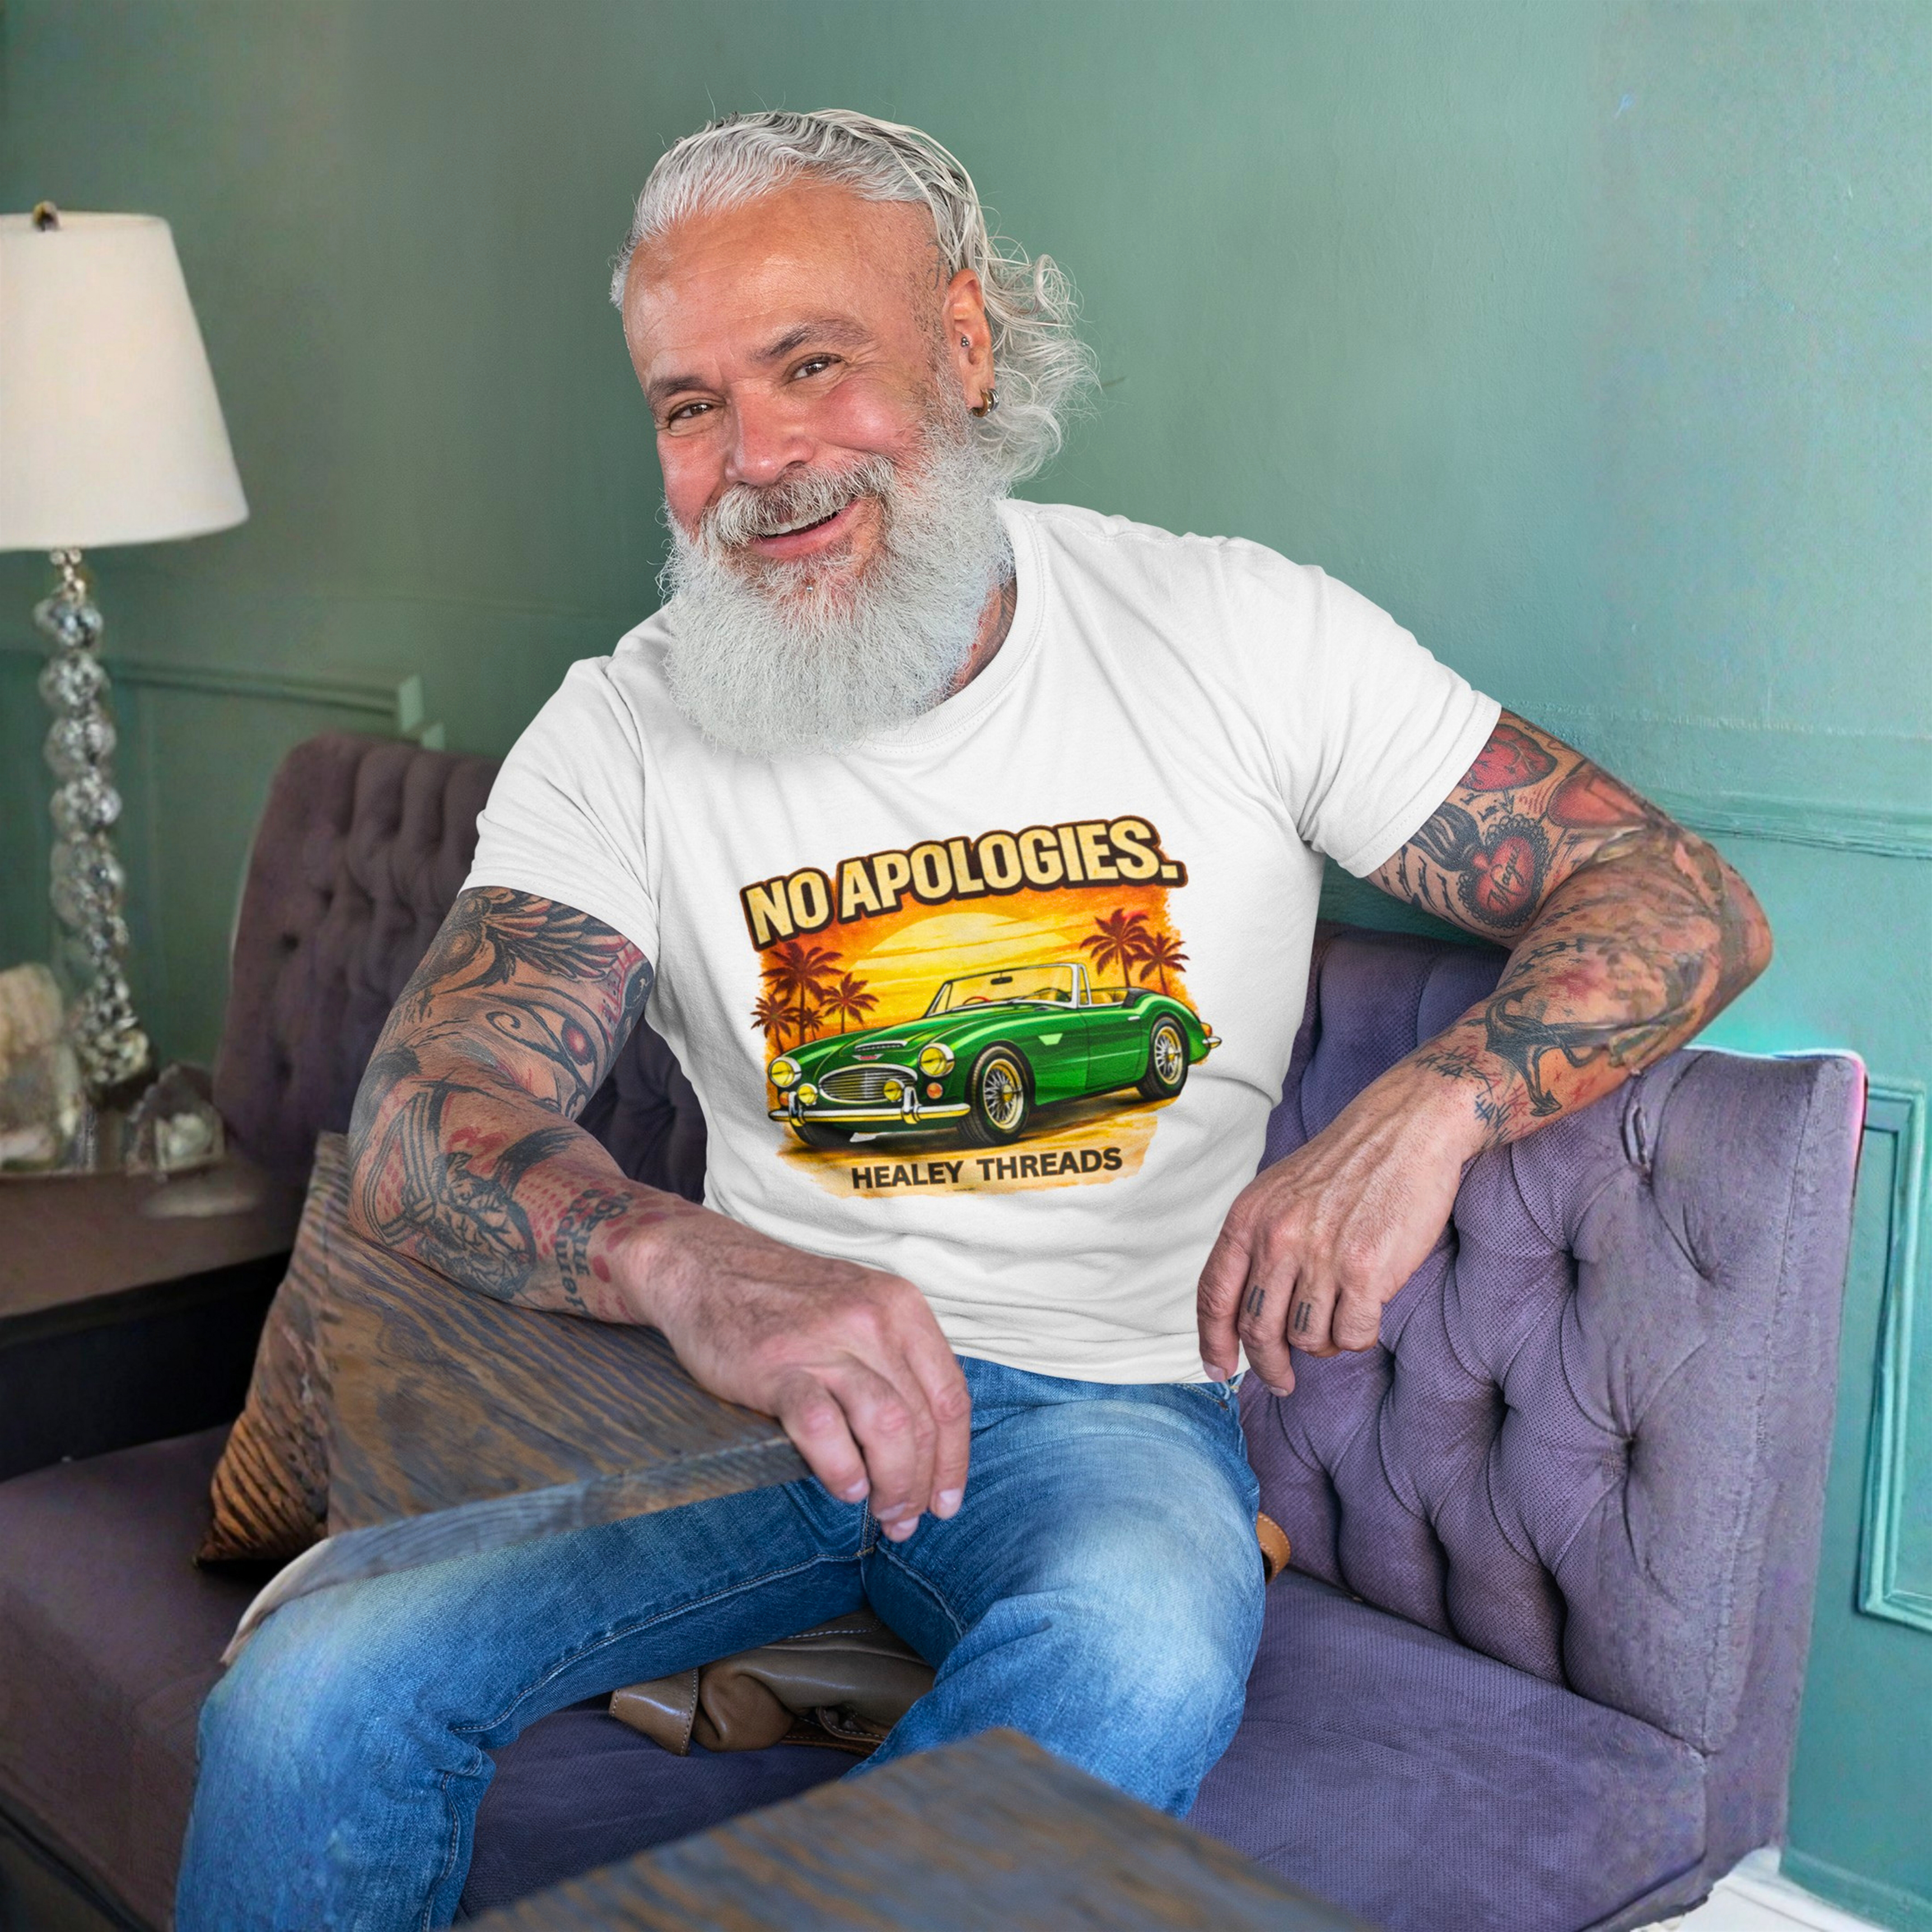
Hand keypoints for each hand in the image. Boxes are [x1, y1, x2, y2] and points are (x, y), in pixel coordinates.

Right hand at [616, 1207, 969, 1540]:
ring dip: (893, 1483)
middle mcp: (873, 1320)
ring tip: (882, 1512)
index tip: (945, 1501)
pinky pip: (824, 1427)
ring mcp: (825, 1342)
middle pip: (923, 1420)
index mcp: (901, 1307)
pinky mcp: (776, 1366)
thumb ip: (894, 1361)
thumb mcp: (859, 1308)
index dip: (955, 1459)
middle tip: (905, 1519)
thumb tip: (924, 1444)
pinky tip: (845, 1488)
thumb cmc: (785, 1299)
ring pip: (888, 1425)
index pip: (950, 1396)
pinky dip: (842, 1468)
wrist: (706, 1265)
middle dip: (922, 1484)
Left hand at [1198, 1061, 1481, 1392]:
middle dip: (1268, 1365)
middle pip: (1257, 1331)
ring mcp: (1321, 1256)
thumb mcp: (1281, 1193)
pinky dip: (1358, 1335)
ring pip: (1307, 1339)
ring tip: (1340, 1315)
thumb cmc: (1347, 1164)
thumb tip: (1244, 1310)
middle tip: (1282, 1380)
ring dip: (1323, 1342)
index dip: (1211, 1340)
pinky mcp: (1366, 1272)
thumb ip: (1259, 1243)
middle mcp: (1278, 1239)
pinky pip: (1352, 1336)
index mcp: (1249, 1218)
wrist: (1406, 1128)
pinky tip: (1368, 1311)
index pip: (1214, 1295)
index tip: (1216, 1368)